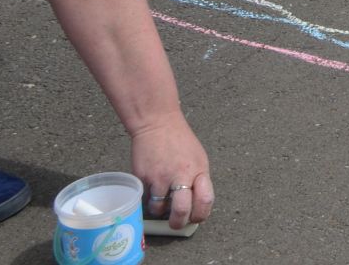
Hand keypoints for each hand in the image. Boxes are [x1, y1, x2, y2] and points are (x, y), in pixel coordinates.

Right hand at [131, 113, 213, 231]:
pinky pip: (145, 198)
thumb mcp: (198, 158)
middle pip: (182, 211)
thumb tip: (196, 204)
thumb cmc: (180, 141)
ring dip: (159, 209)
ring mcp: (160, 177)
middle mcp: (180, 175)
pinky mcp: (143, 177)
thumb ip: (198, 180)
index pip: (205, 201)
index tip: (195, 217)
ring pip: (159, 208)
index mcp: (198, 170)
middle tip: (175, 223)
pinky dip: (148, 197)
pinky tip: (152, 186)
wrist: (158, 124)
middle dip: (178, 222)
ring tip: (161, 198)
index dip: (200, 214)